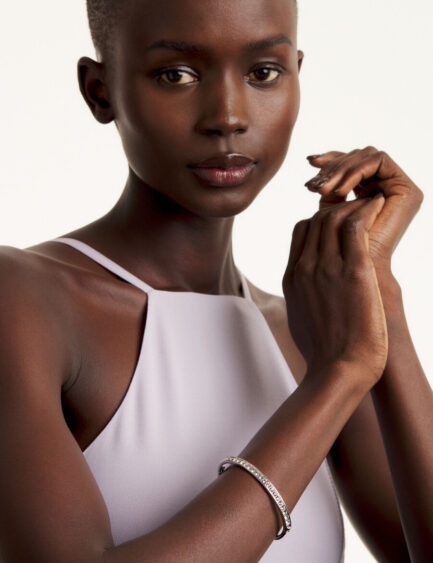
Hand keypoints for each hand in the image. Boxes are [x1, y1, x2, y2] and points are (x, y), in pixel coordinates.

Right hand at [283, 196, 387, 387]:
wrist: (337, 370)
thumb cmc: (323, 353)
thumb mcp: (299, 319)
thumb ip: (300, 297)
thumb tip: (306, 295)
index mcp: (292, 278)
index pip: (302, 230)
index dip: (320, 220)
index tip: (339, 223)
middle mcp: (306, 267)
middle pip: (317, 219)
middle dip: (338, 209)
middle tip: (360, 208)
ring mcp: (328, 268)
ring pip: (335, 217)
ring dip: (354, 206)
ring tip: (372, 203)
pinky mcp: (355, 271)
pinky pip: (356, 227)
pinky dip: (367, 210)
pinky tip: (378, 205)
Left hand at [304, 147, 423, 272]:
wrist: (354, 279)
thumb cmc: (335, 253)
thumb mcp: (326, 213)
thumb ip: (326, 188)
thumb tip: (312, 159)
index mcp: (368, 192)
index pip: (349, 164)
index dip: (329, 161)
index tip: (308, 168)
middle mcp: (386, 187)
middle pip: (357, 157)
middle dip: (332, 167)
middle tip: (313, 185)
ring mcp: (399, 188)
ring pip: (366, 156)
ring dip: (340, 170)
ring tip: (322, 190)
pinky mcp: (407, 190)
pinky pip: (379, 161)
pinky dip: (356, 172)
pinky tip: (339, 191)